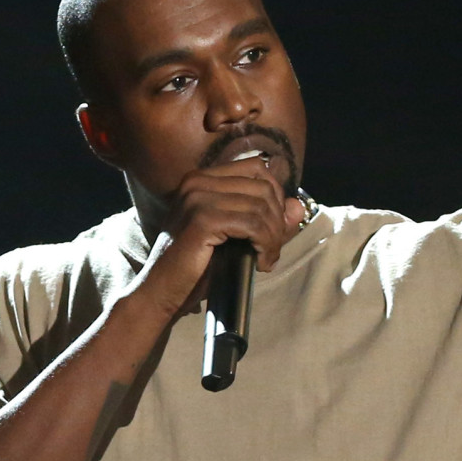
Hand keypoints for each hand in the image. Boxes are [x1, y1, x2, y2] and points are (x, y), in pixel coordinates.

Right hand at [134, 156, 306, 316]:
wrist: (163, 292)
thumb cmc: (197, 267)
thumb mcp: (236, 239)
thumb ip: (267, 221)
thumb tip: (298, 206)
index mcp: (202, 179)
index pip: (257, 168)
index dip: (275, 197)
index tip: (273, 229)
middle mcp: (197, 181)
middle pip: (263, 187)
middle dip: (277, 221)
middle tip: (270, 250)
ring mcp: (198, 198)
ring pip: (262, 207)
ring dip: (273, 238)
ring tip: (265, 259)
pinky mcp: (202, 220)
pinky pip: (253, 225)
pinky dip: (265, 245)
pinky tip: (260, 263)